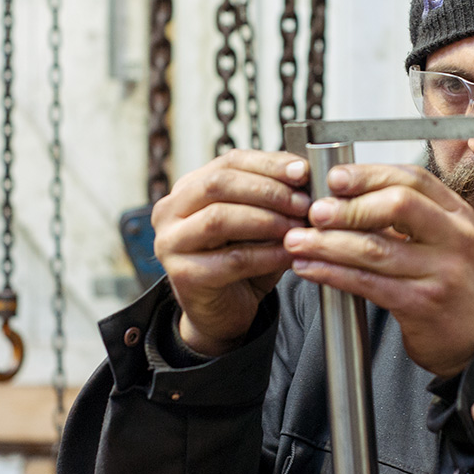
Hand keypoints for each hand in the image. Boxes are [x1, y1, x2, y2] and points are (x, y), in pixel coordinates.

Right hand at [151, 149, 310, 355]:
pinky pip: (232, 259)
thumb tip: (303, 174)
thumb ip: (272, 196)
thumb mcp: (257, 219)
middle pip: (218, 185)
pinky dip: (266, 254)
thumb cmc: (240, 260)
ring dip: (266, 220)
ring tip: (297, 227)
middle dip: (267, 191)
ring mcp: (170, 243)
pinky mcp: (183, 275)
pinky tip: (289, 254)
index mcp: (188, 188)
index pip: (228, 161)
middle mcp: (170, 211)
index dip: (268, 163)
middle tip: (302, 202)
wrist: (222, 312)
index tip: (301, 171)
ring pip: (220, 219)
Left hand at [283, 163, 473, 376]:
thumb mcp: (442, 241)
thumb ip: (405, 217)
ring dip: (328, 242)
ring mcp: (441, 271)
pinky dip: (333, 273)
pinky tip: (311, 268)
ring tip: (297, 240)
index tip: (334, 178)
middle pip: (398, 205)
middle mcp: (455, 237)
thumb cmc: (452, 286)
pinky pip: (368, 283)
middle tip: (314, 211)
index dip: (369, 175)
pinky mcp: (422, 304)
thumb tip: (344, 196)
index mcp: (457, 214)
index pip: (412, 178)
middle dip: (348, 207)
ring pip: (375, 248)